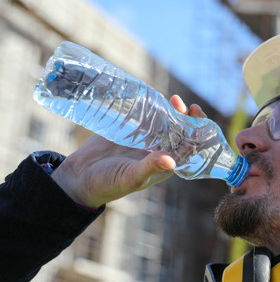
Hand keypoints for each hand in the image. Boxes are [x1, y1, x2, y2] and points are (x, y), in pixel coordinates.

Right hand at [52, 95, 206, 207]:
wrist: (80, 177)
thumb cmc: (108, 184)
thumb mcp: (131, 178)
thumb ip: (150, 168)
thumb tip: (172, 161)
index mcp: (166, 164)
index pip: (189, 147)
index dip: (197, 134)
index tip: (197, 121)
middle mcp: (159, 150)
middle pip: (180, 131)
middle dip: (186, 118)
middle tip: (183, 104)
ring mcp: (146, 138)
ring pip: (165, 121)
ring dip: (172, 110)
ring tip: (173, 99)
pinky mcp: (131, 129)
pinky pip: (147, 116)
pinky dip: (153, 107)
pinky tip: (155, 98)